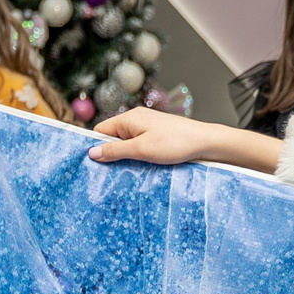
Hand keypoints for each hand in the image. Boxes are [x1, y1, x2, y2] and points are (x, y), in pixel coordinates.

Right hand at [87, 107, 222, 165]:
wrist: (205, 142)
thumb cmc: (174, 143)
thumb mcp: (141, 149)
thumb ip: (115, 151)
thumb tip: (91, 153)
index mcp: (129, 119)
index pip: (100, 131)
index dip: (94, 147)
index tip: (89, 165)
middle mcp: (136, 120)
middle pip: (112, 138)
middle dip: (108, 155)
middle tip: (104, 174)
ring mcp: (146, 128)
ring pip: (125, 144)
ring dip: (123, 158)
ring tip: (121, 174)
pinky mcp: (156, 137)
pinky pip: (137, 147)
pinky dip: (134, 157)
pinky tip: (137, 168)